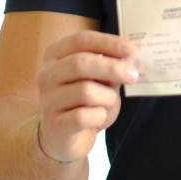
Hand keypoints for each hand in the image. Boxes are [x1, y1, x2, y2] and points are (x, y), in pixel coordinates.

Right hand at [36, 30, 137, 162]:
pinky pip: (84, 116)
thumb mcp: (98, 79)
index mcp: (55, 56)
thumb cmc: (85, 102)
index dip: (107, 42)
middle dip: (111, 67)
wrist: (65, 138)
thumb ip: (109, 66)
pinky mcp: (54, 125)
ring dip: (107, 98)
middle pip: (80, 63)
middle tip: (134, 74)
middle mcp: (46, 75)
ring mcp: (47, 100)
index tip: (131, 49)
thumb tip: (130, 58)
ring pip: (86, 91)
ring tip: (107, 104)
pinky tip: (97, 119)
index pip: (80, 40)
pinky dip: (100, 116)